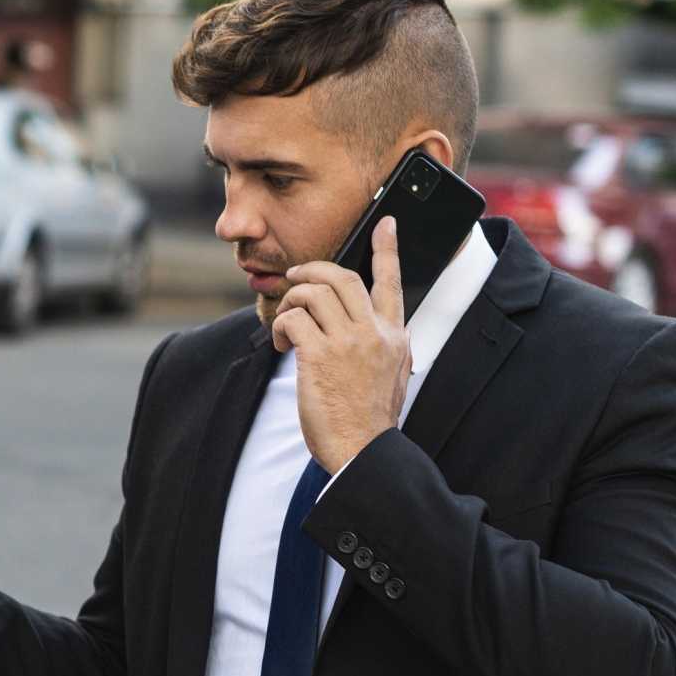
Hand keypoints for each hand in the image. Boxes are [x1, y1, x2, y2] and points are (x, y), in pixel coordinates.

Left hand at [273, 216, 411, 472]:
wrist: (363, 450)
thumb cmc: (369, 420)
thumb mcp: (392, 375)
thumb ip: (383, 347)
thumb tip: (368, 330)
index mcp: (394, 335)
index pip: (391, 281)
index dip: (387, 248)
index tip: (386, 224)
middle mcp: (374, 332)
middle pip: (342, 277)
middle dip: (314, 269)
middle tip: (296, 276)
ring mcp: (348, 341)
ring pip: (313, 292)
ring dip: (292, 301)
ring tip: (287, 324)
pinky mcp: (319, 355)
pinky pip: (294, 319)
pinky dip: (281, 326)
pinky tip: (282, 344)